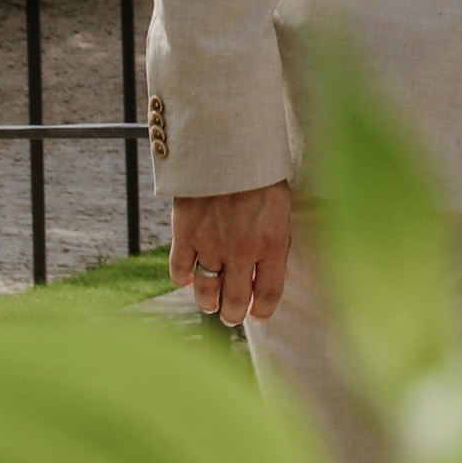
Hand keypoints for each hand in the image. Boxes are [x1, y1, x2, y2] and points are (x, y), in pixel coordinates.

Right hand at [170, 182, 292, 327]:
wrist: (228, 145)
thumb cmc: (261, 173)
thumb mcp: (281, 207)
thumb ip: (275, 239)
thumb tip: (271, 268)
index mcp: (273, 244)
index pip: (270, 292)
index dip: (264, 310)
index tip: (259, 316)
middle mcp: (242, 251)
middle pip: (236, 299)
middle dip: (234, 313)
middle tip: (232, 317)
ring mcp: (211, 244)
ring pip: (206, 289)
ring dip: (208, 302)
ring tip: (210, 305)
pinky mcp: (185, 234)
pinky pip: (180, 269)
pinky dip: (183, 277)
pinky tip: (187, 279)